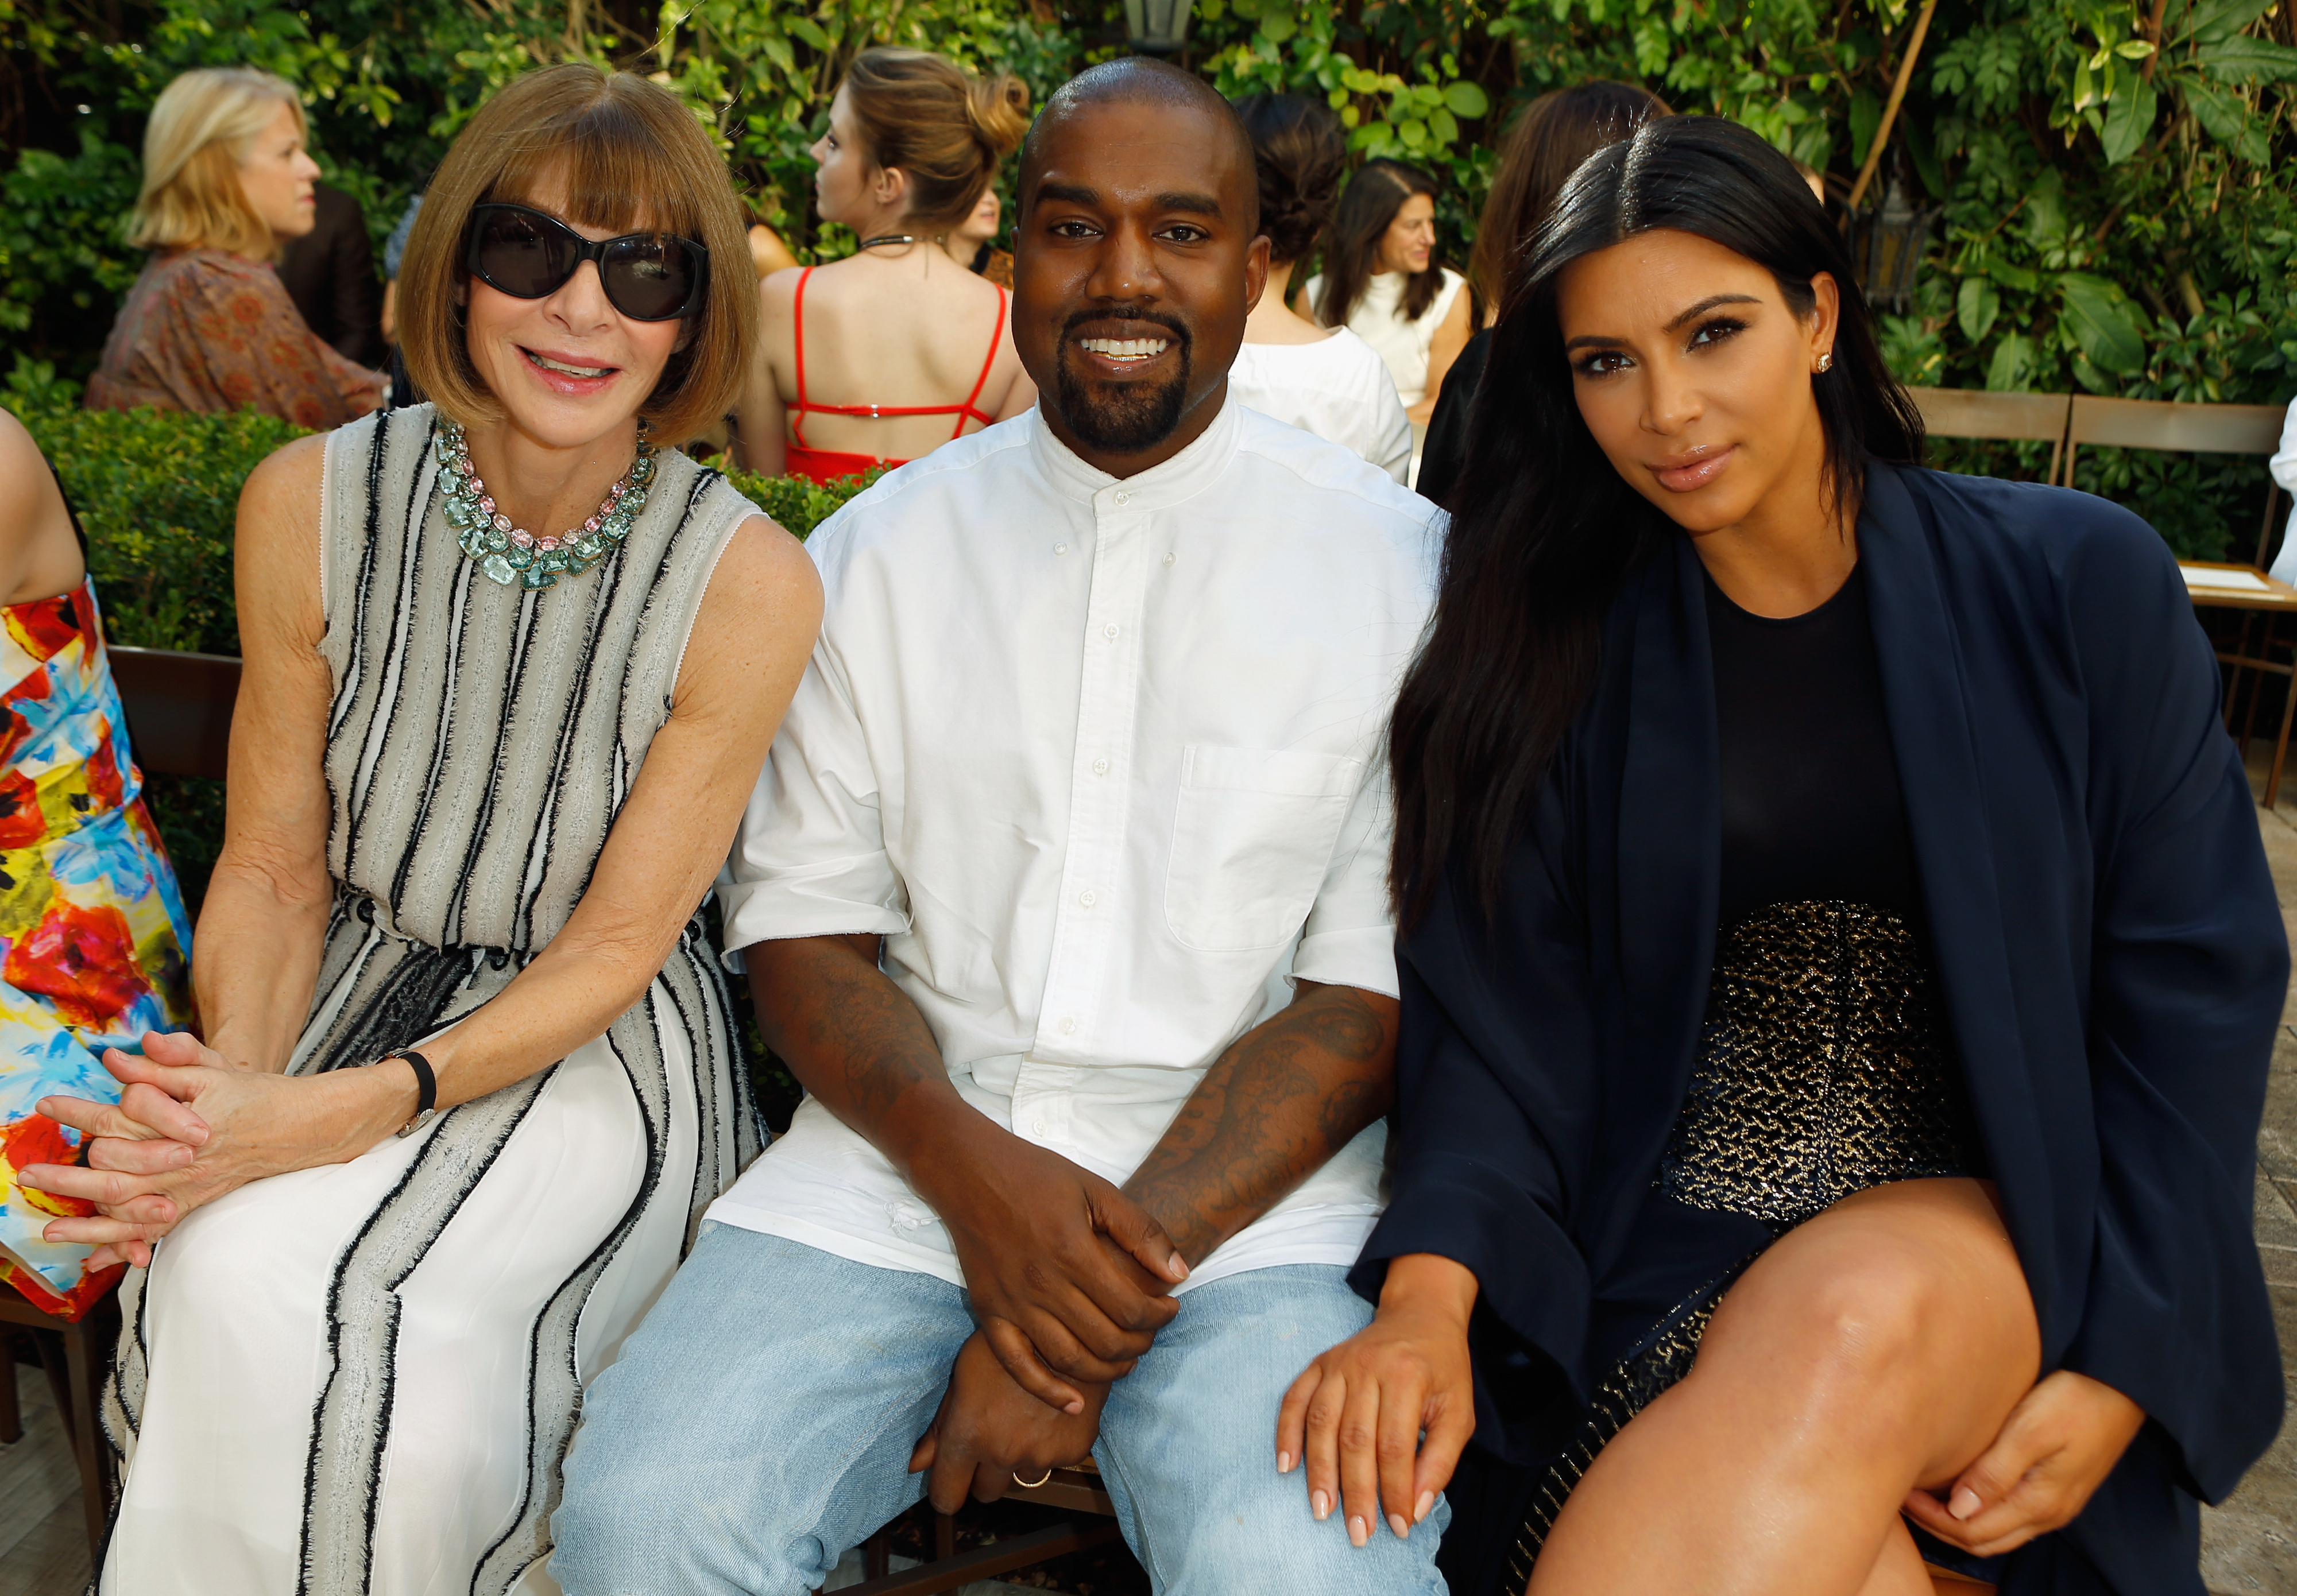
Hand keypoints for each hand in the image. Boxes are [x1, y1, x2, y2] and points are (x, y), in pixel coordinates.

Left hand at [20, 1035, 413, 1266]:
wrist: (303, 1128)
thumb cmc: (257, 1095)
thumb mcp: (214, 1069)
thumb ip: (167, 1060)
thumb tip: (119, 1056)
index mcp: (182, 1124)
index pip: (120, 1119)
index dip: (79, 1111)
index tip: (46, 1105)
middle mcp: (182, 1161)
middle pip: (114, 1174)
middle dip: (68, 1177)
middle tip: (29, 1175)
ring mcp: (189, 1188)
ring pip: (131, 1212)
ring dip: (88, 1224)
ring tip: (50, 1231)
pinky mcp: (196, 1202)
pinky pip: (155, 1231)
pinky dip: (125, 1247)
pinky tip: (98, 1261)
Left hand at [909, 1329, 1107, 1514]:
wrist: (1068, 1330)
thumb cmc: (1009, 1343)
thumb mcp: (964, 1375)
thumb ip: (941, 1426)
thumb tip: (916, 1465)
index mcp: (969, 1434)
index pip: (947, 1497)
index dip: (947, 1492)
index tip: (952, 1482)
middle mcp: (1002, 1452)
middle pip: (985, 1493)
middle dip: (984, 1474)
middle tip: (993, 1438)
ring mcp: (1039, 1455)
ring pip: (1020, 1478)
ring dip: (1019, 1461)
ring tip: (1025, 1420)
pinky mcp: (1071, 1452)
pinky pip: (1052, 1463)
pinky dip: (1049, 1447)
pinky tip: (1050, 1414)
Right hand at [918, 1125, 1186, 1410]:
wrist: (969, 1172)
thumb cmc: (1036, 1176)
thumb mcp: (1097, 1190)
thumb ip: (1141, 1232)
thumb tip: (1180, 1273)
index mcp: (1072, 1251)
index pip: (1131, 1308)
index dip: (1160, 1316)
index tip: (1170, 1307)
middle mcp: (1042, 1285)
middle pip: (1105, 1340)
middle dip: (1140, 1344)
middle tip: (1151, 1332)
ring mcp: (1012, 1304)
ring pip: (1069, 1360)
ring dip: (1106, 1370)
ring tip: (1126, 1361)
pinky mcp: (988, 1313)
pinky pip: (1018, 1366)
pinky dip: (1047, 1391)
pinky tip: (1075, 1402)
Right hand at [1276, 1253, 1477, 1548]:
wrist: (1420, 1314)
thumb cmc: (1443, 1369)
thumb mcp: (1459, 1412)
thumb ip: (1441, 1460)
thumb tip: (1414, 1509)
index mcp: (1407, 1376)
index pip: (1395, 1445)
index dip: (1395, 1490)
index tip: (1398, 1528)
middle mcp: (1368, 1366)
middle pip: (1355, 1438)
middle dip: (1355, 1491)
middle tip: (1358, 1533)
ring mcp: (1339, 1362)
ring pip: (1322, 1422)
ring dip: (1319, 1471)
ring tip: (1322, 1511)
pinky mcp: (1320, 1362)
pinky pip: (1295, 1398)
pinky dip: (1287, 1432)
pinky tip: (1286, 1465)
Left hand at [1902, 1369, 2145, 1556]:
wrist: (2123, 1384)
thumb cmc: (2076, 1399)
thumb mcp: (2031, 1431)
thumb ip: (1995, 1473)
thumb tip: (1958, 1510)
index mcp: (2039, 1502)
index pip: (1974, 1532)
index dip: (1933, 1520)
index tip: (1901, 1493)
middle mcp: (2048, 1512)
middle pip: (1984, 1539)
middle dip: (1940, 1525)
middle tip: (1904, 1496)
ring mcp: (2056, 1502)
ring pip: (1998, 1531)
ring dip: (1959, 1520)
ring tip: (1925, 1493)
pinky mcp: (2059, 1486)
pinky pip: (2012, 1514)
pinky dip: (1980, 1509)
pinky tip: (1960, 1485)